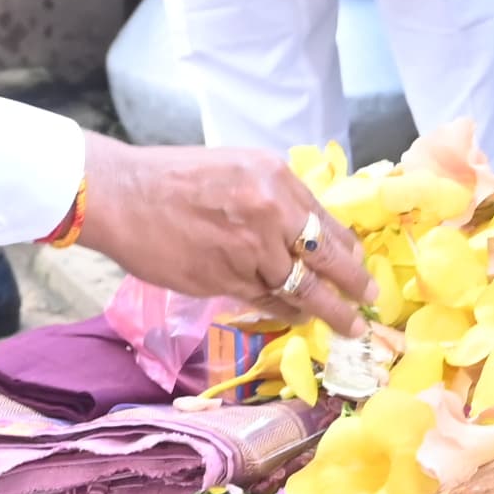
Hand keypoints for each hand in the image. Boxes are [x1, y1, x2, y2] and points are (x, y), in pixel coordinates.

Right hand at [67, 136, 372, 329]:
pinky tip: (297, 318)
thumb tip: (307, 232)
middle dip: (355, 285)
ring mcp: (249, 250)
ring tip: (344, 325)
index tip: (361, 266)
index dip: (349, 250)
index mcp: (275, 178)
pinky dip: (286, 312)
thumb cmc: (173, 178)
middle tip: (370, 302)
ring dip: (324, 309)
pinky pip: (269, 302)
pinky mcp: (227, 281)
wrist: (122, 195)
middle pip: (328, 259)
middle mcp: (270, 213)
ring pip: (300, 288)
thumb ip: (274, 197)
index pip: (327, 221)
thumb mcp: (236, 168)